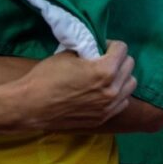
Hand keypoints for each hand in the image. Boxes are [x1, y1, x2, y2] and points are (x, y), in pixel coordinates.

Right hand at [14, 40, 137, 132]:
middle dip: (119, 59)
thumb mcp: (68, 55)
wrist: (31, 106)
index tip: (101, 47)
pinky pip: (122, 102)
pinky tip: (103, 91)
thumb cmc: (46, 77)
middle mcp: (112, 90)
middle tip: (104, 59)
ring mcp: (109, 107)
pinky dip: (117, 94)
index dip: (111, 44)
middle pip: (130, 66)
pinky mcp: (103, 119)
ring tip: (106, 76)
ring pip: (130, 86)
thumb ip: (89, 51)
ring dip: (121, 77)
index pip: (123, 49)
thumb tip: (98, 50)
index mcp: (104, 71)